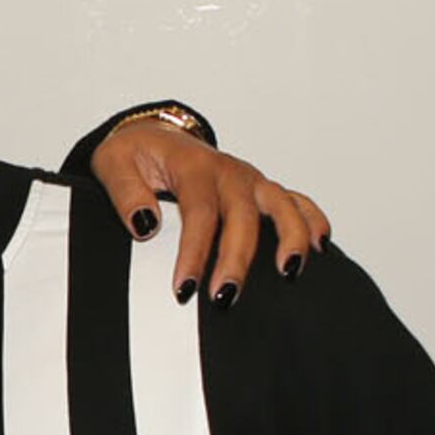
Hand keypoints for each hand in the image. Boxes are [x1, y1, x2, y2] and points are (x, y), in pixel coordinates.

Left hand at [88, 116, 329, 305]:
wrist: (154, 136)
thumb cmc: (134, 155)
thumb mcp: (113, 163)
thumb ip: (125, 192)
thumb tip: (144, 224)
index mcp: (193, 166)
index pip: (200, 213)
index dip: (194, 253)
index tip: (184, 289)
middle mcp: (229, 172)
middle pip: (243, 216)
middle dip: (237, 259)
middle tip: (224, 298)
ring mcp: (251, 180)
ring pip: (282, 205)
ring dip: (290, 238)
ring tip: (290, 273)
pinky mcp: (262, 190)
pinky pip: (297, 202)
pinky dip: (313, 221)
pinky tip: (321, 248)